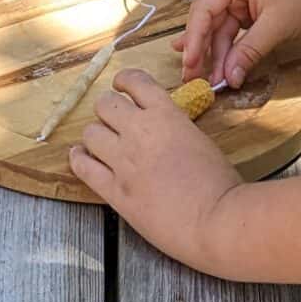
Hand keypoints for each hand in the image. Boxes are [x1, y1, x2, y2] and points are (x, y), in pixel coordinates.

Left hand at [70, 70, 240, 264]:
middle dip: (108, 110)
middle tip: (113, 121)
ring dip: (95, 135)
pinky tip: (81, 157)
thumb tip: (163, 130)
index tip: (122, 86)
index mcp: (166, 115)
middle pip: (105, 104)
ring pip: (90, 133)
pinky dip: (79, 159)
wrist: (217, 220)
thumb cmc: (221, 185)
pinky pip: (84, 168)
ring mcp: (124, 161)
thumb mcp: (201, 140)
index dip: (124, 81)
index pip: (135, 82)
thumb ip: (176, 129)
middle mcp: (140, 131)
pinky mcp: (115, 191)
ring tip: (100, 143)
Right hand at [177, 0, 300, 90]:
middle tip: (193, 80)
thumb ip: (249, 51)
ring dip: (217, 53)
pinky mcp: (251, 4)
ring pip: (221, 27)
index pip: (202, 10)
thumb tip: (229, 78)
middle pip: (208, 20)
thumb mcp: (277, 25)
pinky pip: (234, 27)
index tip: (190, 65)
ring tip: (209, 79)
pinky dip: (230, 46)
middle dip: (202, 50)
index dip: (193, 40)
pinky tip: (217, 62)